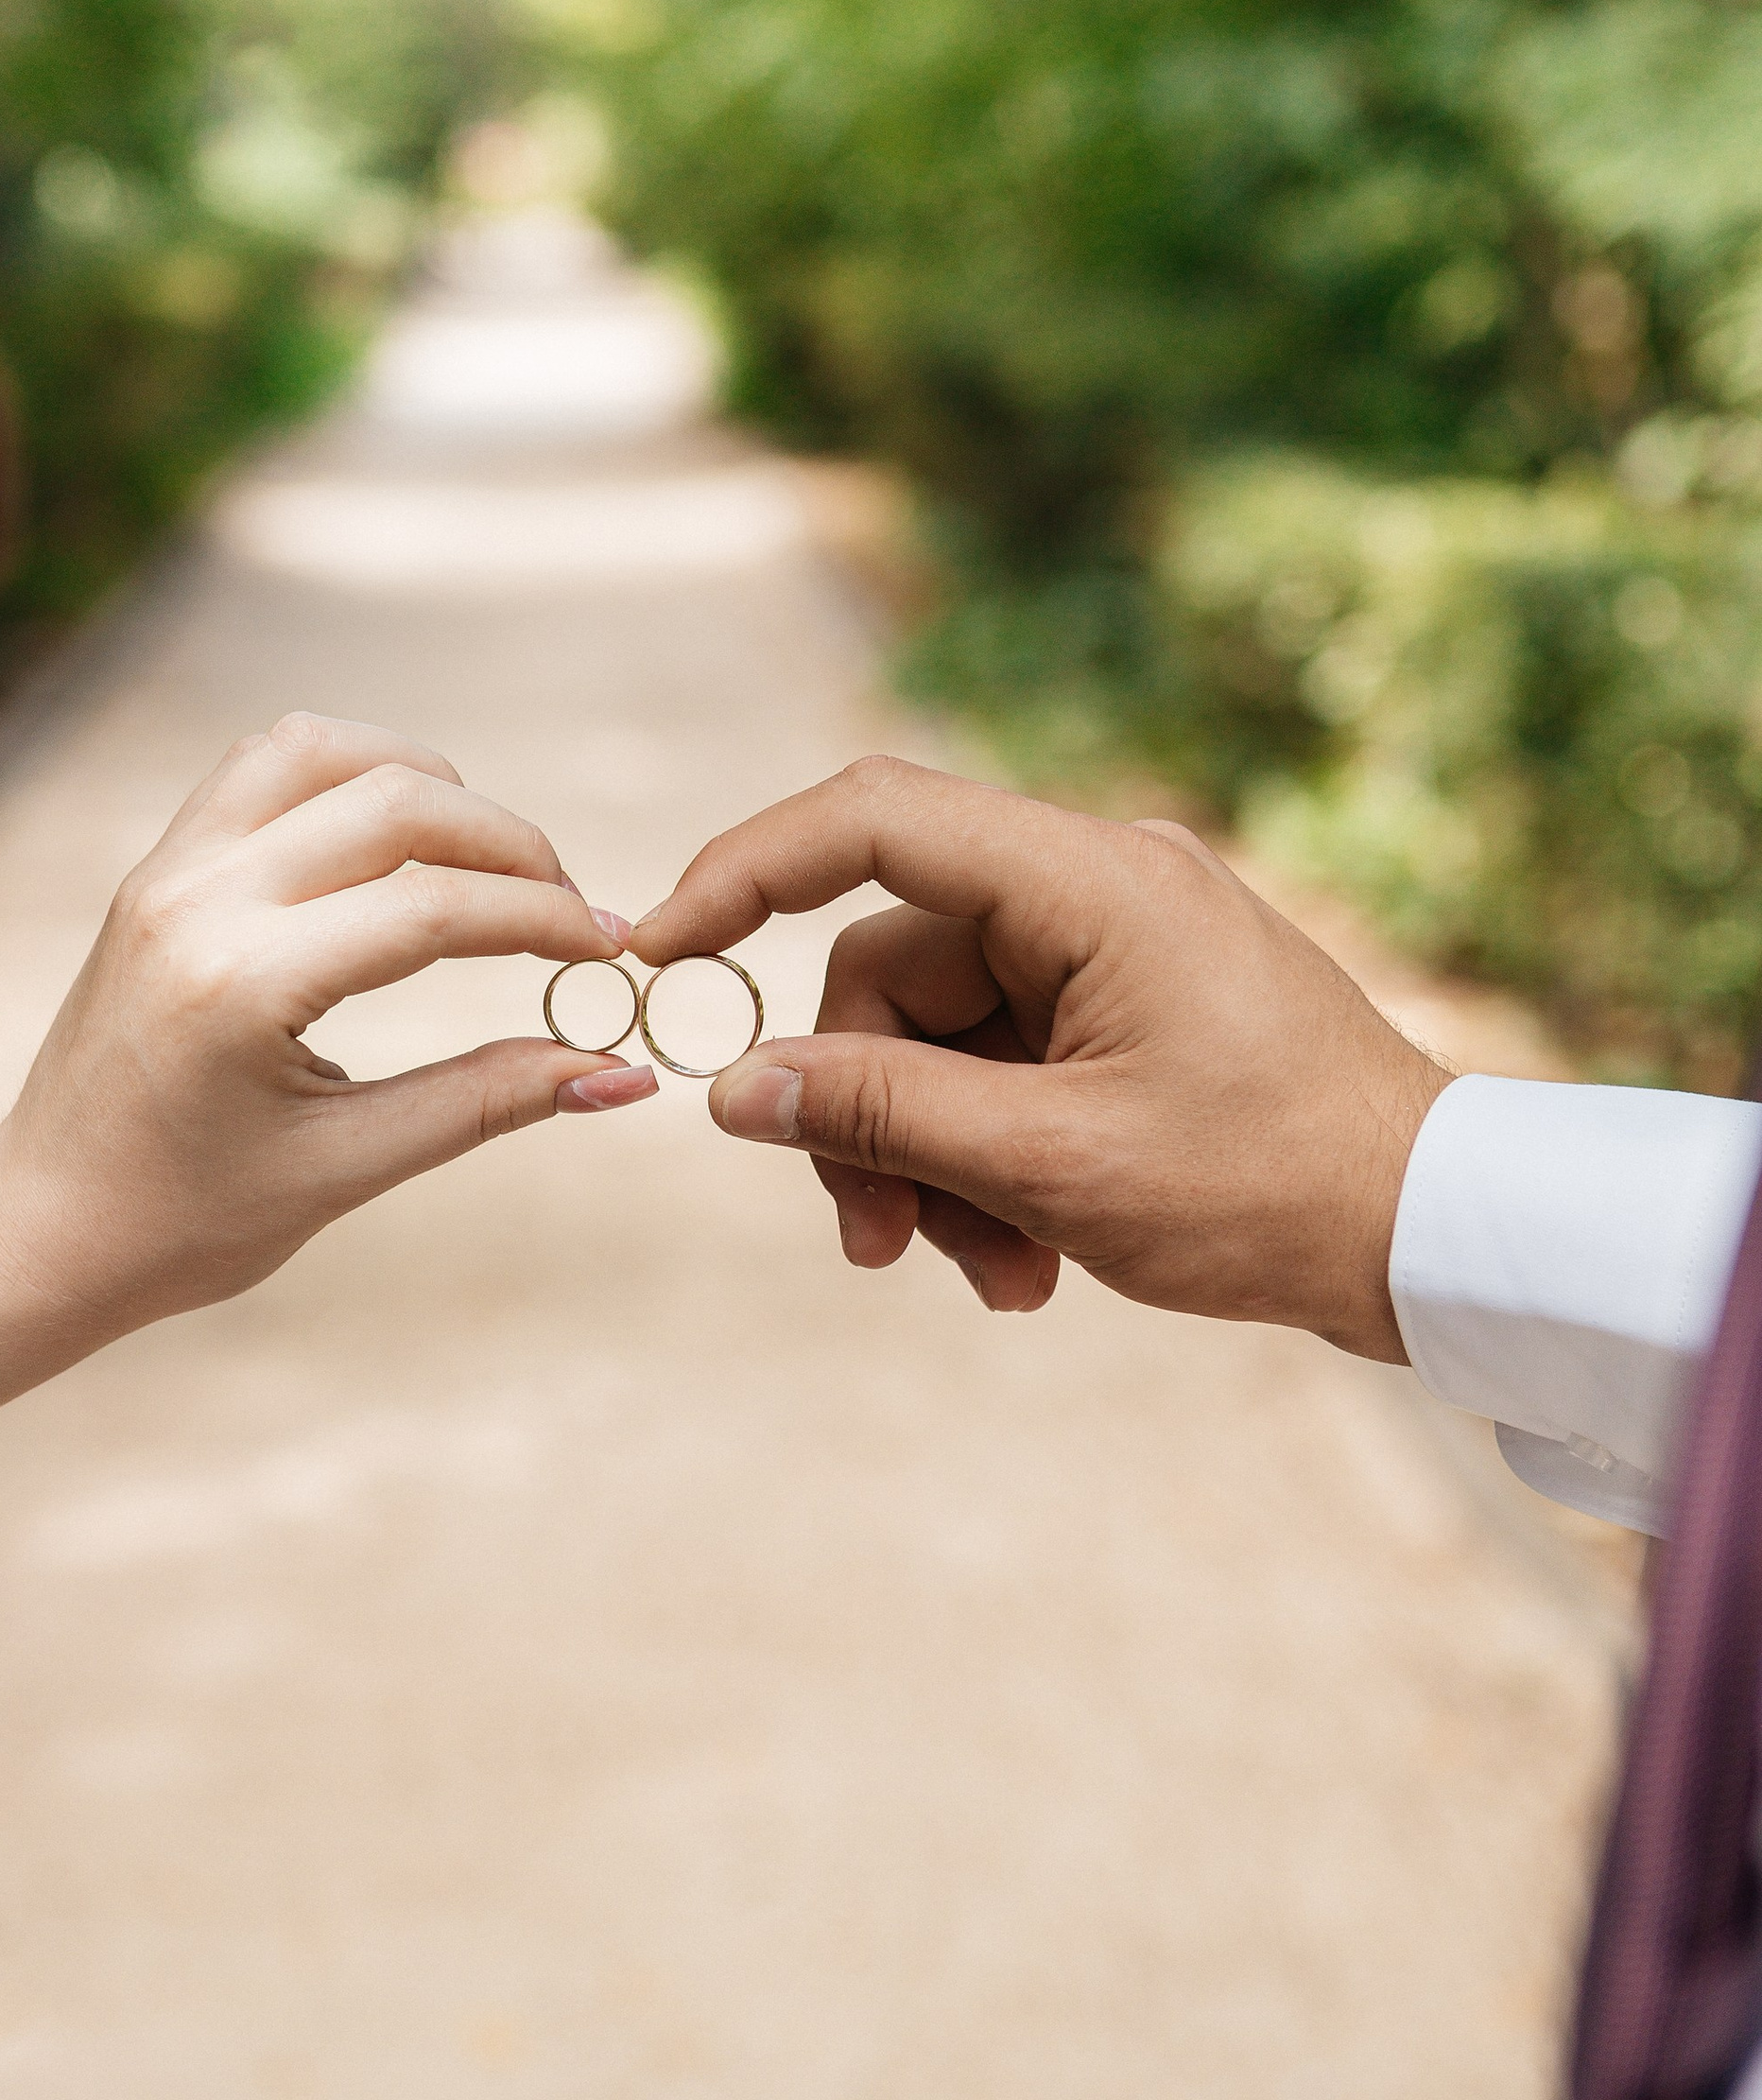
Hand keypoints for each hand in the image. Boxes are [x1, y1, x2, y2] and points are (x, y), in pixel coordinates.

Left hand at [0, 712, 651, 1350]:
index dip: (541, 919)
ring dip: (425, 782)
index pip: (430, 908)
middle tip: (566, 909)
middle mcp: (196, 902)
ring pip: (320, 750)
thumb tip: (618, 1075)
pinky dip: (346, 775)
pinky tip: (397, 839)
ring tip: (486, 859)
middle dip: (507, 844)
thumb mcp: (344, 1171)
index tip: (609, 950)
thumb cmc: (186, 1223)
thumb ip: (485, 1103)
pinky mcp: (155, 868)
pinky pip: (259, 768)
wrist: (43, 1226)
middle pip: (393, 803)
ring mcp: (166, 872)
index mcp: (240, 985)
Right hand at [627, 759, 1447, 1360]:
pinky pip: (1007, 1066)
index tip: (660, 952)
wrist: (1439, 1239)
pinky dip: (994, 1162)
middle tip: (874, 1247)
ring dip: (935, 1164)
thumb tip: (733, 1088)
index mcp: (1088, 881)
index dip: (746, 872)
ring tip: (988, 1280)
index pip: (870, 819)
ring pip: (942, 1037)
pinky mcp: (1133, 1011)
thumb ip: (879, 1114)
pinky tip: (1027, 1261)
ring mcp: (1118, 950)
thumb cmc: (1270, 1188)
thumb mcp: (1051, 1165)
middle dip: (867, 1113)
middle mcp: (1098, 888)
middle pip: (894, 968)